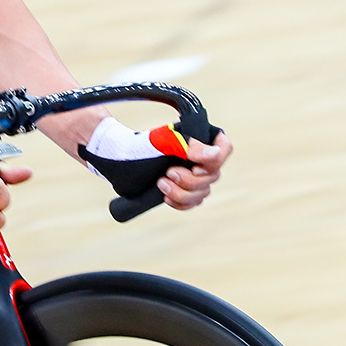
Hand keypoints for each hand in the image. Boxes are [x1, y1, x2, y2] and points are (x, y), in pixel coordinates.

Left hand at [79, 119, 228, 212]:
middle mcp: (200, 160)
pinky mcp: (183, 192)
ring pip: (203, 193)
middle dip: (189, 179)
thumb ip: (184, 144)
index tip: (191, 157)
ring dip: (181, 192)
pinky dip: (180, 203)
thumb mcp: (161, 141)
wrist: (121, 160)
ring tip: (161, 183)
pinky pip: (192, 204)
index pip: (224, 148)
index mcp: (200, 142)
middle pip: (213, 176)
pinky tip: (165, 197)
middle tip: (167, 173)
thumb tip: (207, 152)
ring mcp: (193, 178)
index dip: (214, 157)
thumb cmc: (141, 146)